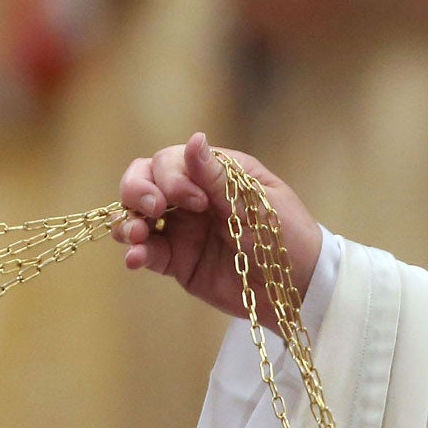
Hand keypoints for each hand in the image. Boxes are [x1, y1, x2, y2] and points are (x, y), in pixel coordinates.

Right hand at [113, 132, 320, 316]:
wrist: (299, 288)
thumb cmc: (288, 236)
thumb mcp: (257, 204)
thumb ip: (219, 178)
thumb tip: (194, 139)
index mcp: (214, 173)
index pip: (171, 160)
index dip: (172, 177)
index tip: (195, 201)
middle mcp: (191, 196)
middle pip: (143, 179)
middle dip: (138, 190)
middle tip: (154, 209)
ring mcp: (181, 229)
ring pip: (136, 214)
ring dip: (128, 220)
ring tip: (135, 235)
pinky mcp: (177, 261)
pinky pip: (147, 252)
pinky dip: (135, 253)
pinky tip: (134, 258)